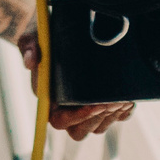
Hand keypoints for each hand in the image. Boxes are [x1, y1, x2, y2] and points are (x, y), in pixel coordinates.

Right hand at [15, 29, 132, 137]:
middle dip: (98, 118)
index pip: (60, 121)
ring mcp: (86, 108)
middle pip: (80, 131)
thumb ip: (29, 47)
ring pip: (99, 127)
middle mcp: (67, 108)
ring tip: (123, 97)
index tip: (94, 104)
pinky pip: (116, 118)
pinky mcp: (104, 103)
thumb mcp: (35, 36)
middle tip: (112, 100)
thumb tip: (32, 61)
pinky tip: (130, 99)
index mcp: (49, 99)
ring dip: (112, 115)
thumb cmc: (47, 35)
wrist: (65, 28)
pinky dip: (124, 112)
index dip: (78, 117)